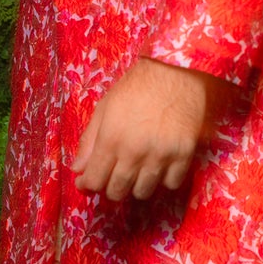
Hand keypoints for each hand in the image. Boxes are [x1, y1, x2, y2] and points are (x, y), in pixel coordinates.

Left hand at [70, 56, 235, 202]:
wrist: (177, 70)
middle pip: (117, 191)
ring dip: (136, 185)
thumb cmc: (137, 85)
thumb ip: (89, 141)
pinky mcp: (184, 154)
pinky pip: (171, 184)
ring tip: (137, 170)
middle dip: (111, 187)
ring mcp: (161, 155)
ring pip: (143, 192)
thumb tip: (78, 170)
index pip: (94, 180)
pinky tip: (160, 165)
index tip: (88, 182)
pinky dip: (164, 179)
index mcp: (110, 138)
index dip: (88, 185)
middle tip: (113, 175)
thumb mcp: (105, 107)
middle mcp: (134, 152)